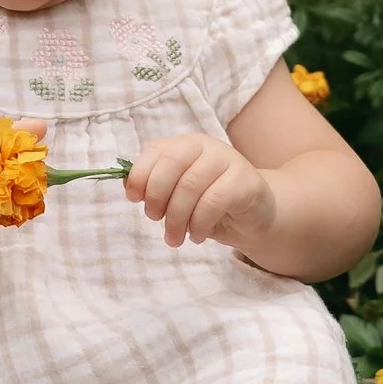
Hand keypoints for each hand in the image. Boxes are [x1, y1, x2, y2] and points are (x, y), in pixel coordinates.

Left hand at [127, 127, 274, 250]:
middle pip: (171, 165)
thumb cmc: (208, 204)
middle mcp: (206, 146)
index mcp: (185, 144)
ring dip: (176, 218)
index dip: (140, 174)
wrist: (253, 217)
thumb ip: (154, 187)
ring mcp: (229, 160)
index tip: (134, 199)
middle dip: (156, 196)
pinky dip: (199, 224)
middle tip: (154, 220)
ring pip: (191, 186)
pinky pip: (213, 201)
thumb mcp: (176, 195)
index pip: (155, 150)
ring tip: (173, 239)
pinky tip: (197, 235)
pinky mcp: (247, 181)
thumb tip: (129, 187)